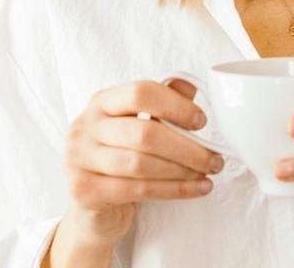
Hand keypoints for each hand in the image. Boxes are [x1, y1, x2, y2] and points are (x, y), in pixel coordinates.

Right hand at [61, 78, 225, 248]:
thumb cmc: (119, 159)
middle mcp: (85, 127)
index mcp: (101, 102)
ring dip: (182, 171)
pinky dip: (174, 190)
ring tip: (207, 174)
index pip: (139, 92)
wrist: (91, 206)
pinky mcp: (85, 191)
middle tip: (214, 158)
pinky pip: (138, 190)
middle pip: (143, 133)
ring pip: (141, 164)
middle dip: (186, 148)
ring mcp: (80, 159)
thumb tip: (189, 86)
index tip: (201, 121)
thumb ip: (161, 103)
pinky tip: (195, 189)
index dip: (175, 105)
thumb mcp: (137, 125)